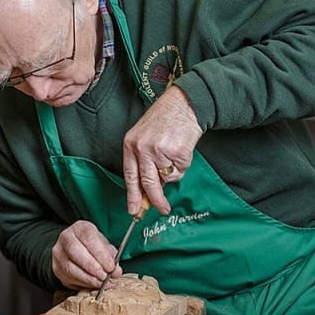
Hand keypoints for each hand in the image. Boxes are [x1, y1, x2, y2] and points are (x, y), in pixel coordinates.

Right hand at [52, 220, 122, 289]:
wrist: (75, 248)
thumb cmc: (92, 245)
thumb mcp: (103, 245)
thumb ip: (111, 257)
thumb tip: (116, 272)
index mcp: (79, 228)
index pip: (88, 239)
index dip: (100, 254)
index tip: (110, 266)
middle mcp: (66, 238)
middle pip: (76, 252)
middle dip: (92, 267)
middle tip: (105, 276)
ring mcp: (59, 254)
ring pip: (70, 268)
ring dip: (88, 278)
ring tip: (101, 283)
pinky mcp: (56, 268)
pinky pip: (69, 278)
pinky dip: (83, 284)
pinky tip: (93, 285)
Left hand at [123, 86, 202, 215]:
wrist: (184, 103)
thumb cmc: (164, 119)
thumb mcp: (144, 136)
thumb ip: (143, 160)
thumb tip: (148, 188)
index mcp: (131, 144)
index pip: (130, 176)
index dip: (132, 195)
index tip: (133, 210)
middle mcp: (142, 148)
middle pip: (148, 182)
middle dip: (155, 199)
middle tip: (162, 210)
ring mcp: (160, 150)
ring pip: (167, 177)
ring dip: (173, 172)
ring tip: (175, 154)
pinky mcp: (177, 152)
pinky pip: (180, 170)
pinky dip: (183, 164)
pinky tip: (181, 148)